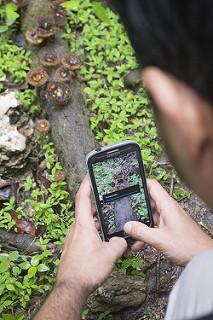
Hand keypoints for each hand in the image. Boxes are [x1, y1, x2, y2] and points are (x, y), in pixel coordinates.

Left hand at [57, 175, 126, 296]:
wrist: (72, 287)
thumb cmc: (86, 269)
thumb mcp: (110, 254)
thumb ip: (120, 243)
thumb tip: (123, 240)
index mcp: (83, 225)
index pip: (82, 198)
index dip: (86, 184)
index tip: (89, 175)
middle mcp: (76, 229)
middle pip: (85, 209)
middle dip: (96, 203)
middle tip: (107, 198)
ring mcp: (74, 238)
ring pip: (86, 222)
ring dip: (96, 219)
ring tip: (109, 219)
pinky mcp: (75, 247)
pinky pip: (85, 233)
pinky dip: (94, 230)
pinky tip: (104, 238)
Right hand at [124, 179, 212, 265]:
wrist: (201, 257)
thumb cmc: (188, 245)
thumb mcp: (159, 239)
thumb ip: (141, 232)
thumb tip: (128, 226)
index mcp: (167, 205)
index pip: (152, 185)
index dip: (140, 183)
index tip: (129, 186)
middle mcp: (168, 208)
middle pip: (148, 200)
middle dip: (136, 206)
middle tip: (125, 211)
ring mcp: (169, 217)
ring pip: (150, 214)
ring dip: (140, 222)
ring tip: (130, 231)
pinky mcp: (169, 227)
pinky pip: (154, 224)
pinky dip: (146, 231)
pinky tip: (139, 241)